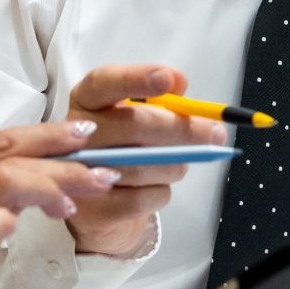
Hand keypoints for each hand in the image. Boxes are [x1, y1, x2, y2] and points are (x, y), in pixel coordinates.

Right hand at [63, 63, 227, 258]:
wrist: (102, 204)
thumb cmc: (126, 150)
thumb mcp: (140, 118)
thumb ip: (161, 102)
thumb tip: (181, 86)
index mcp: (87, 100)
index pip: (106, 82)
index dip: (138, 79)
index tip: (171, 80)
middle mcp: (75, 133)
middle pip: (132, 125)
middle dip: (182, 129)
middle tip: (214, 133)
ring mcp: (78, 173)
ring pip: (143, 165)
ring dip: (174, 166)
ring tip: (178, 165)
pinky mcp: (90, 209)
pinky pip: (140, 199)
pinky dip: (160, 193)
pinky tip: (156, 188)